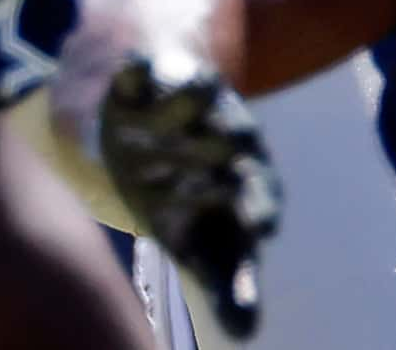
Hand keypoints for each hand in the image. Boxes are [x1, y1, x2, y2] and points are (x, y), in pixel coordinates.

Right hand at [94, 52, 279, 340]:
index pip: (257, 190)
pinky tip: (133, 76)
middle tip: (214, 159)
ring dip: (180, 112)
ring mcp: (187, 101)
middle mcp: (221, 130)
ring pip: (192, 101)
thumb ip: (227, 281)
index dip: (258, 205)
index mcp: (241, 173)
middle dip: (222, 149)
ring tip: (162, 132)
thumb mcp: (204, 240)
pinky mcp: (149, 77)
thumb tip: (248, 336)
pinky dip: (138, 74)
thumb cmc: (186, 196)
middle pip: (231, 139)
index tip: (262, 226)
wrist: (153, 124)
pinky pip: (144, 72)